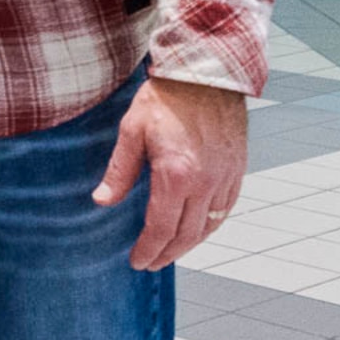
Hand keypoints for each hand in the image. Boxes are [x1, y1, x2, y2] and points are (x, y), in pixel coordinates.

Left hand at [92, 76, 247, 270]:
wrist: (206, 76)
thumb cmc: (166, 98)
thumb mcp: (131, 130)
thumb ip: (120, 171)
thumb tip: (102, 201)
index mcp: (176, 175)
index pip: (161, 227)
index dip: (148, 249)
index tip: (137, 261)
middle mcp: (205, 184)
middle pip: (186, 235)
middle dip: (166, 254)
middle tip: (150, 263)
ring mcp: (225, 180)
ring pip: (208, 227)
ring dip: (188, 245)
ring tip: (169, 252)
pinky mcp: (237, 173)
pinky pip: (224, 212)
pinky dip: (209, 227)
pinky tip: (196, 230)